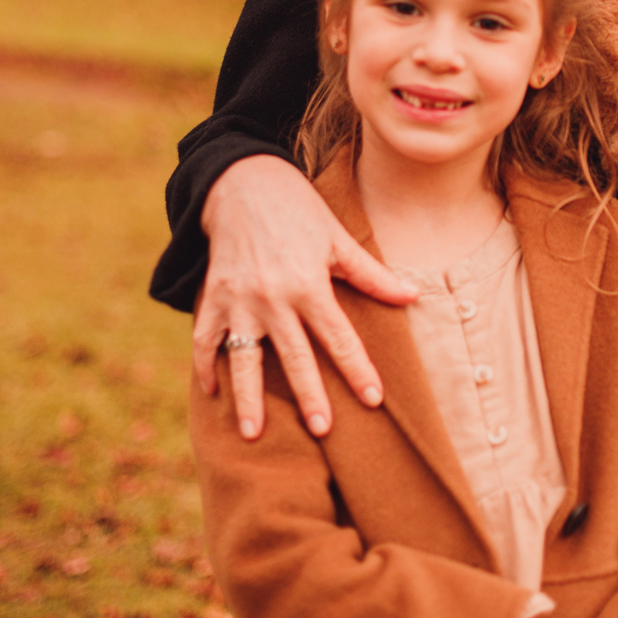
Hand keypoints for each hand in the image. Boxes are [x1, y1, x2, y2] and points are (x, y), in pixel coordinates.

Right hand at [194, 155, 417, 441]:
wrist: (243, 184)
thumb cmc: (298, 212)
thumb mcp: (337, 239)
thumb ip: (372, 275)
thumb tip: (412, 297)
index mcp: (309, 284)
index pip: (339, 336)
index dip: (357, 368)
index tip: (373, 399)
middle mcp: (273, 298)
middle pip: (295, 356)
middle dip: (310, 396)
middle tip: (322, 430)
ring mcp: (239, 301)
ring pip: (244, 359)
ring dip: (249, 398)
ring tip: (253, 434)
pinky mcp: (213, 298)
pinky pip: (205, 340)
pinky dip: (205, 368)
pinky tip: (212, 395)